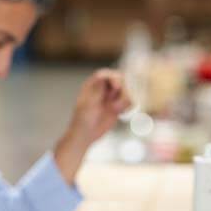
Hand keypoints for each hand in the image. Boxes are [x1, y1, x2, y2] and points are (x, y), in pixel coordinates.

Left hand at [54, 69, 131, 183]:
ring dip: (124, 100)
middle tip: (118, 103)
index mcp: (91, 86)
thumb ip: (96, 91)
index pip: (105, 74)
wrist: (85, 136)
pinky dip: (127, 106)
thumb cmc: (82, 121)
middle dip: (122, 89)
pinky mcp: (117, 105)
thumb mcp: (88, 105)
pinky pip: (128, 101)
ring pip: (126, 90)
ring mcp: (110, 97)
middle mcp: (102, 89)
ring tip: (116, 110)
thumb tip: (102, 76)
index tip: (117, 86)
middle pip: (119, 79)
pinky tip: (121, 113)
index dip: (113, 77)